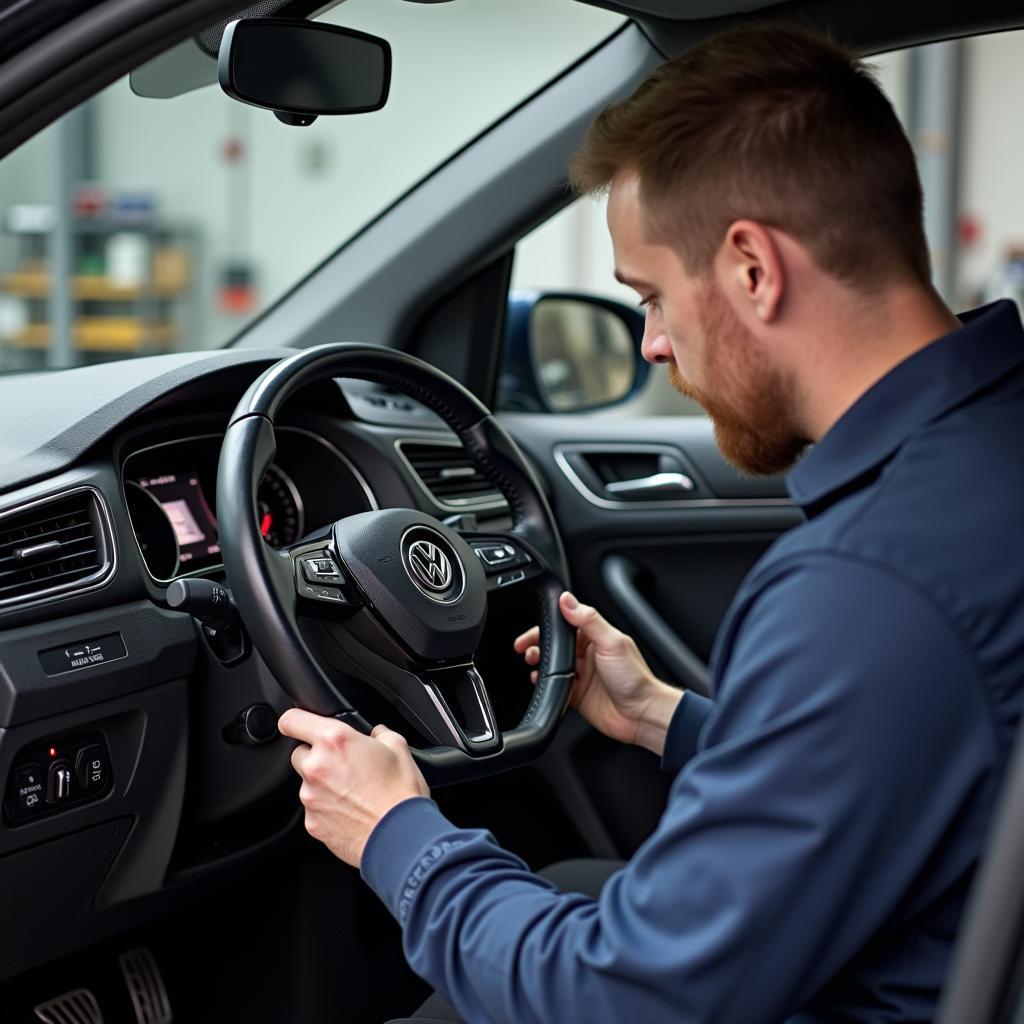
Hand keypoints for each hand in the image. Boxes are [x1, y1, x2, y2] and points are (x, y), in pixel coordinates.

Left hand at [278, 709, 429, 868]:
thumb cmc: (400, 794)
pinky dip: (327, 808)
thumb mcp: (399, 748)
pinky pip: (314, 809)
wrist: (400, 836)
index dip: (295, 720)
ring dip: (323, 784)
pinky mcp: (312, 822)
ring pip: (307, 783)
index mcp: (335, 741)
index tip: (296, 724)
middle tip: (343, 765)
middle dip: (317, 756)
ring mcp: (311, 797)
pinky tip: (350, 810)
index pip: (293, 720)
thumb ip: (381, 734)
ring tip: (353, 792)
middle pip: (299, 753)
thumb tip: (377, 734)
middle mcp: (316, 766)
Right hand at [514, 591, 682, 755]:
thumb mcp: (611, 642)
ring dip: (539, 662)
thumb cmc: (635, 678)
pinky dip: (544, 683)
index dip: (549, 624)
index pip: (567, 624)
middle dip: (538, 643)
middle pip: (556, 645)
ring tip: (532, 661)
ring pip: (553, 664)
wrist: (641, 714)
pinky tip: (539, 680)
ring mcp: (582, 675)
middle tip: (523, 645)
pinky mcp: (577, 694)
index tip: (534, 625)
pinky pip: (555, 686)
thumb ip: (588, 620)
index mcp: (597, 637)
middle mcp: (588, 655)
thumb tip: (568, 600)